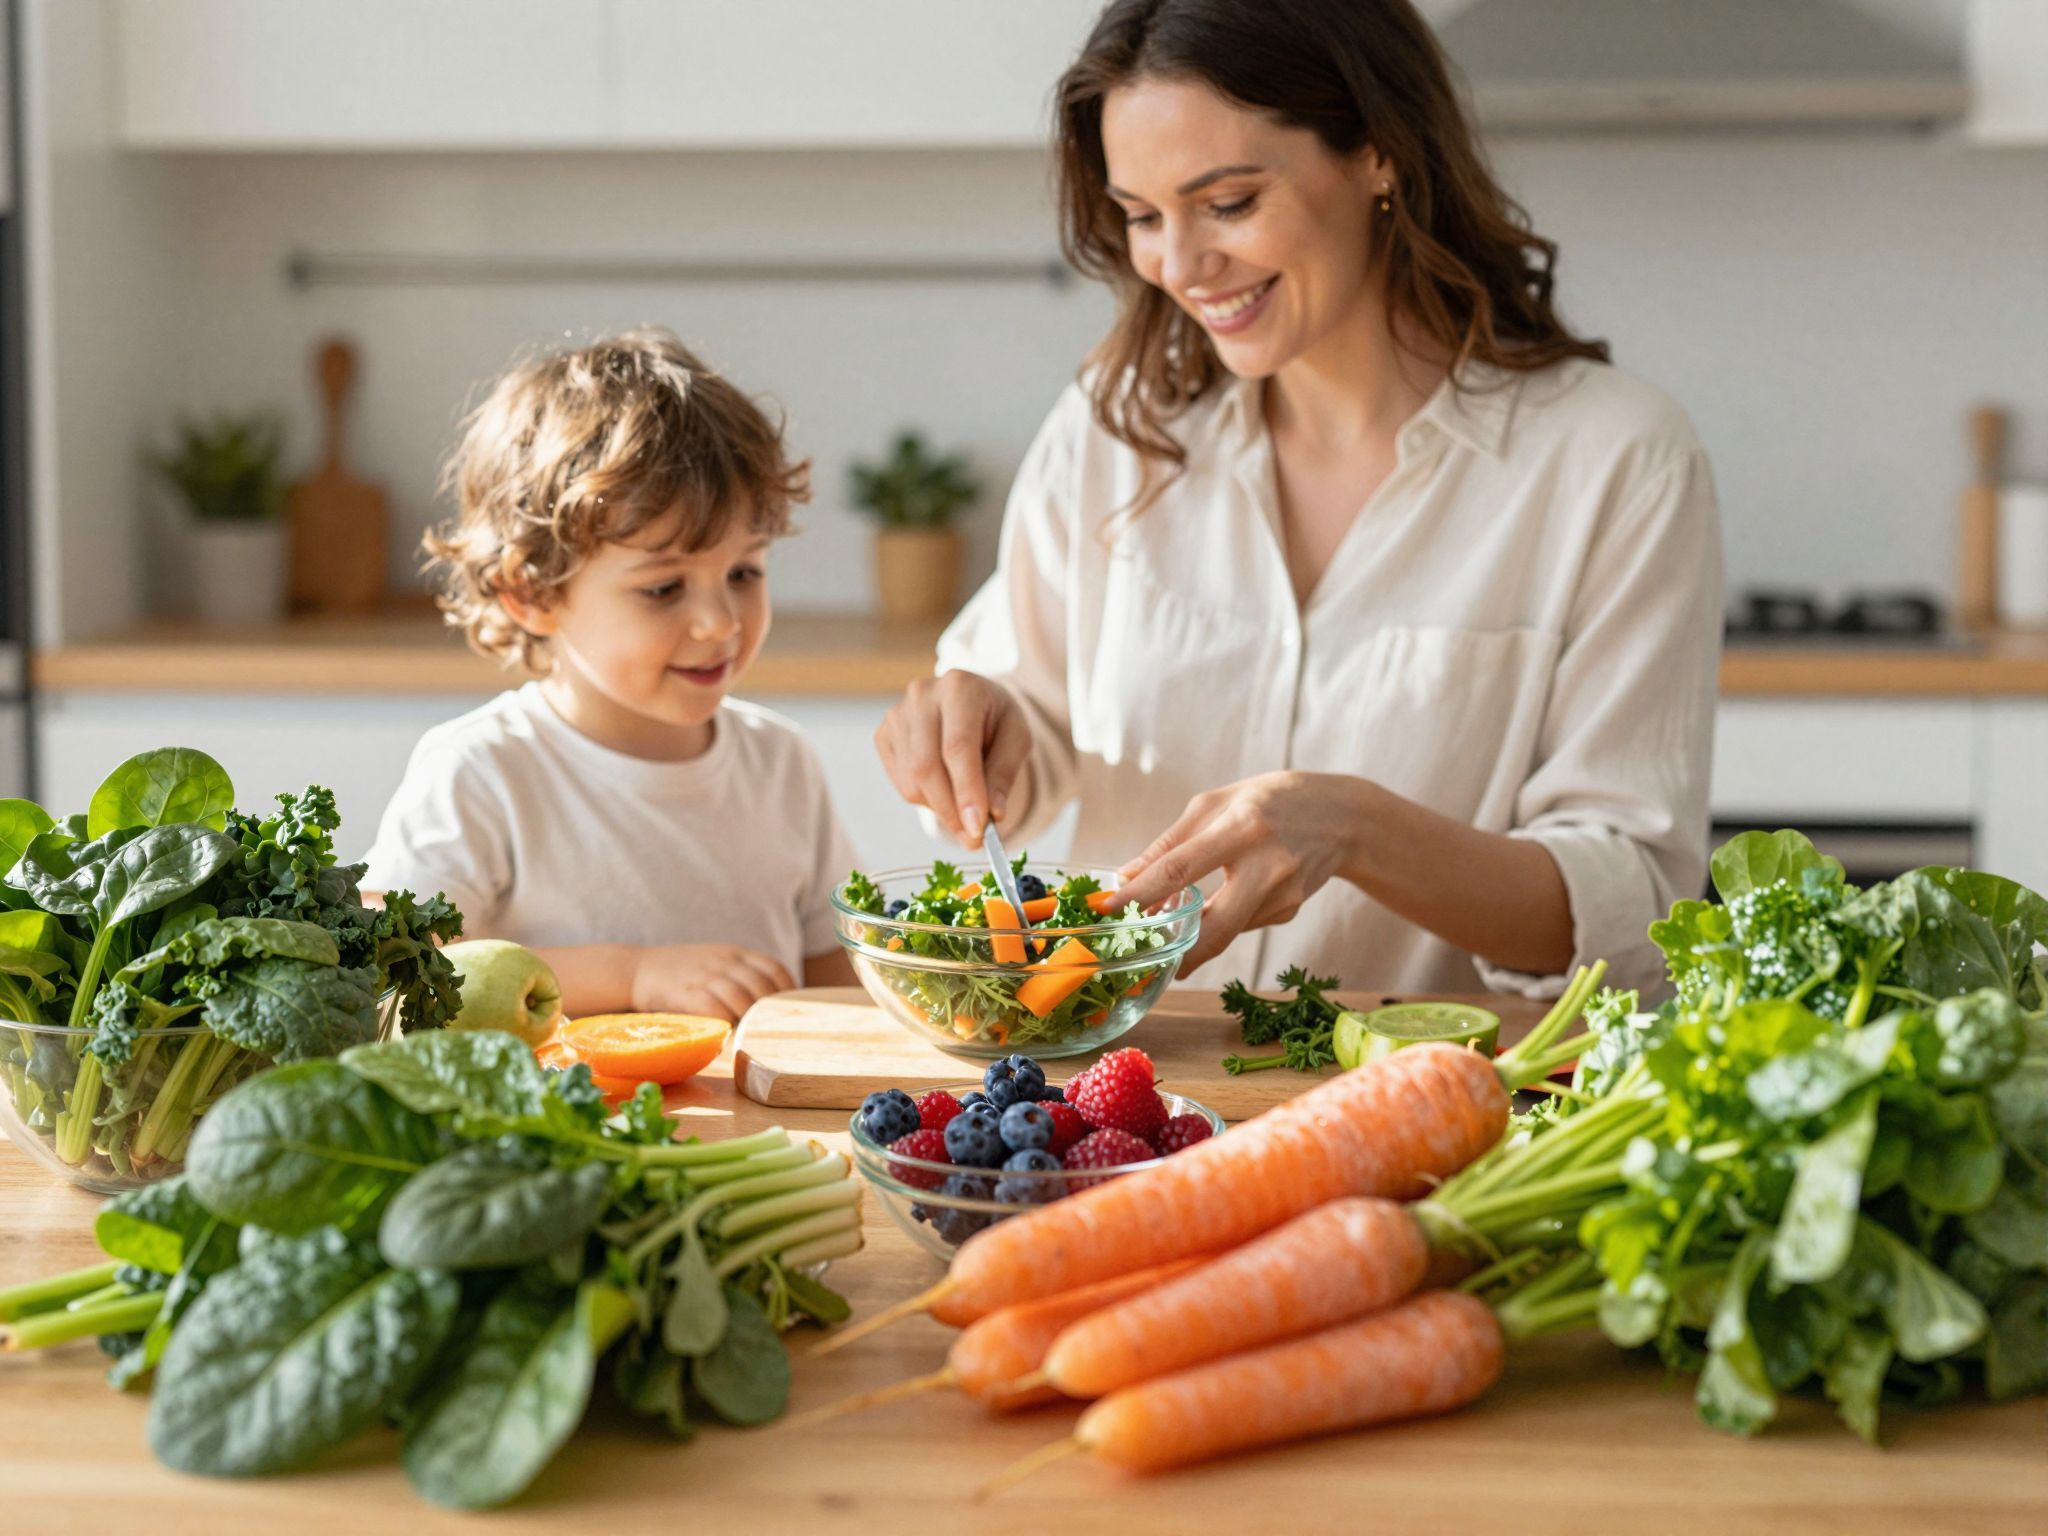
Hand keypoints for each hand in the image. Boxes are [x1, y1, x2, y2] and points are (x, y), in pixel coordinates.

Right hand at [627, 945, 795, 1021]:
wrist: (637, 969)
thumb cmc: (682, 972)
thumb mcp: (715, 960)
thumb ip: (741, 974)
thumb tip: (769, 1004)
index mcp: (735, 952)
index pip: (774, 968)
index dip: (787, 990)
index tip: (792, 1009)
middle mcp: (724, 962)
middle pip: (761, 986)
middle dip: (772, 1010)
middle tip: (778, 1031)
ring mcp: (706, 976)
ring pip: (742, 998)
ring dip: (752, 1020)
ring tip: (758, 1037)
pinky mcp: (688, 994)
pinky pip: (716, 1009)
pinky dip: (728, 1023)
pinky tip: (733, 1036)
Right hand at [874, 670, 1034, 844]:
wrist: (972, 702)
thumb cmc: (996, 720)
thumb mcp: (1016, 739)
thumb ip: (1004, 775)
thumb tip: (991, 814)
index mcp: (960, 688)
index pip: (958, 747)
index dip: (966, 792)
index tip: (978, 830)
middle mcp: (922, 695)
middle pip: (926, 767)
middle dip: (951, 810)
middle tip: (974, 839)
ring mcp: (897, 714)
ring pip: (912, 780)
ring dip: (941, 807)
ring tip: (966, 804)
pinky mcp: (884, 734)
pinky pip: (901, 782)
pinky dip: (926, 798)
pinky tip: (945, 787)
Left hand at [1115, 772, 1365, 973]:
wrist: (1343, 816)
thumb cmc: (1268, 800)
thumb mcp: (1216, 803)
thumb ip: (1170, 843)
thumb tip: (1126, 879)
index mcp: (1241, 827)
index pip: (1179, 869)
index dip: (1138, 894)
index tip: (1105, 909)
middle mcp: (1267, 865)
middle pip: (1213, 926)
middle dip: (1172, 950)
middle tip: (1139, 958)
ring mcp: (1284, 895)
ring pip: (1225, 932)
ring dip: (1191, 938)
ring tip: (1164, 931)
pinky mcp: (1290, 912)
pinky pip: (1241, 923)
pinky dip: (1221, 918)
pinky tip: (1226, 899)